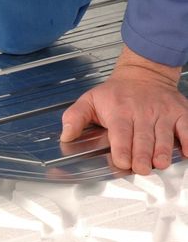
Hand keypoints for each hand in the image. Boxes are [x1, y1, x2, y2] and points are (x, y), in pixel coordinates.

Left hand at [61, 47, 186, 174]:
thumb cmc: (115, 93)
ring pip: (165, 136)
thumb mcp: (89, 100)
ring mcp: (163, 112)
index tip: (122, 162)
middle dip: (143, 156)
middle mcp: (142, 112)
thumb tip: (65, 136)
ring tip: (160, 164)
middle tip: (141, 169)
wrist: (143, 73)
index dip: (122, 150)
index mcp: (119, 111)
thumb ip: (74, 118)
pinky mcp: (180, 112)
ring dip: (163, 152)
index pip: (121, 133)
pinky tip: (187, 152)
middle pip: (143, 138)